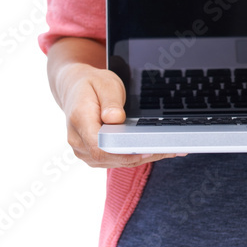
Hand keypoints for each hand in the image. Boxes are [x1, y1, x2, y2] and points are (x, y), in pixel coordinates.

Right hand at [48, 39, 185, 167]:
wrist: (75, 89)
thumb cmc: (92, 85)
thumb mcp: (105, 84)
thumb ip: (111, 102)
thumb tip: (116, 119)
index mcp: (79, 120)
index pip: (100, 147)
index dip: (124, 152)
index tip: (148, 149)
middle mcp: (78, 140)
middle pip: (110, 158)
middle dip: (142, 155)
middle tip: (170, 149)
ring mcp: (84, 150)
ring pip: (115, 162)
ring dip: (142, 158)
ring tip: (170, 150)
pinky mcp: (93, 155)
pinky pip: (115, 159)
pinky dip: (135, 156)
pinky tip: (154, 151)